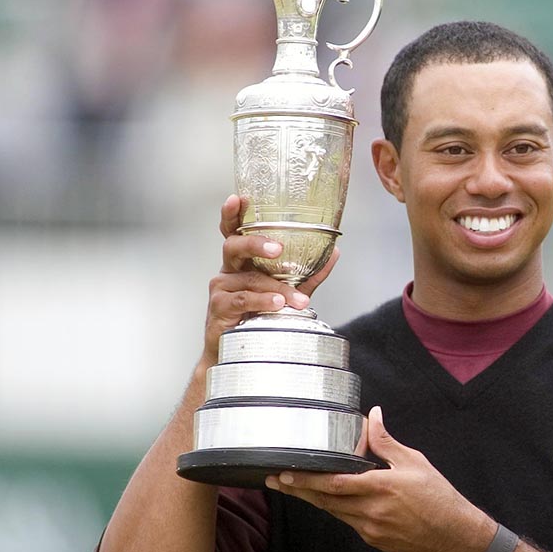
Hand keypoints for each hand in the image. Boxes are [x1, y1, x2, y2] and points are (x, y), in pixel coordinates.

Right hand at [201, 194, 338, 366]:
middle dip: (255, 243)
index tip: (238, 198)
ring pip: (248, 279)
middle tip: (278, 248)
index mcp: (242, 260)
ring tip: (295, 299)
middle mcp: (228, 269)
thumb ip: (308, 273)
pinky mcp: (218, 307)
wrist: (238, 353)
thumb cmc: (260, 316)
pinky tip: (276, 305)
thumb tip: (334, 252)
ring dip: (275, 288)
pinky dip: (262, 302)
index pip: (233, 230)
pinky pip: (242, 300)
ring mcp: (221, 288)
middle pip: (234, 245)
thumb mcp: (288, 291)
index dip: (232, 213)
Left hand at [265, 406, 496, 551]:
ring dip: (314, 500)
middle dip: (298, 490)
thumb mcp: (414, 462)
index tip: (286, 473)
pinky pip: (349, 522)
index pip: (333, 482)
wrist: (453, 534)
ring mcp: (370, 528)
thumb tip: (372, 416)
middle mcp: (371, 509)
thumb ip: (386, 441)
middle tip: (275, 481)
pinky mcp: (373, 539)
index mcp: (380, 486)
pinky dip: (338, 509)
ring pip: (334, 512)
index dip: (306, 479)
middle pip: (325, 500)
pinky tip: (332, 500)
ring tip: (295, 488)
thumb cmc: (438, 497)